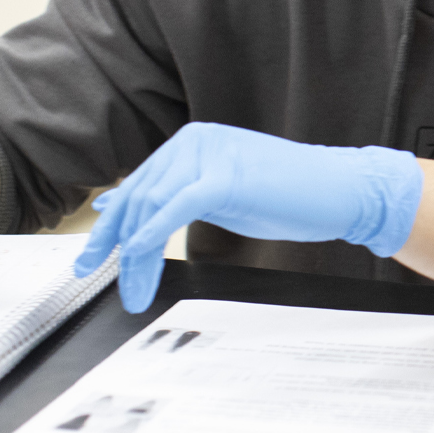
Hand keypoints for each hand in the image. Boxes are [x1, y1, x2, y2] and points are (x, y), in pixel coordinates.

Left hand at [74, 122, 422, 312]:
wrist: (341, 190)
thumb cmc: (290, 194)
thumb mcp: (219, 193)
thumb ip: (173, 194)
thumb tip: (118, 202)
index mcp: (192, 142)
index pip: (138, 185)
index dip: (110, 225)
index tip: (92, 258)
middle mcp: (193, 141)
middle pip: (137, 198)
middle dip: (113, 246)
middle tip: (101, 281)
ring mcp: (208, 155)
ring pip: (149, 208)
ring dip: (133, 257)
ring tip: (133, 291)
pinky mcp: (223, 177)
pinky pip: (173, 210)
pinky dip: (150, 238)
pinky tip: (138, 262)